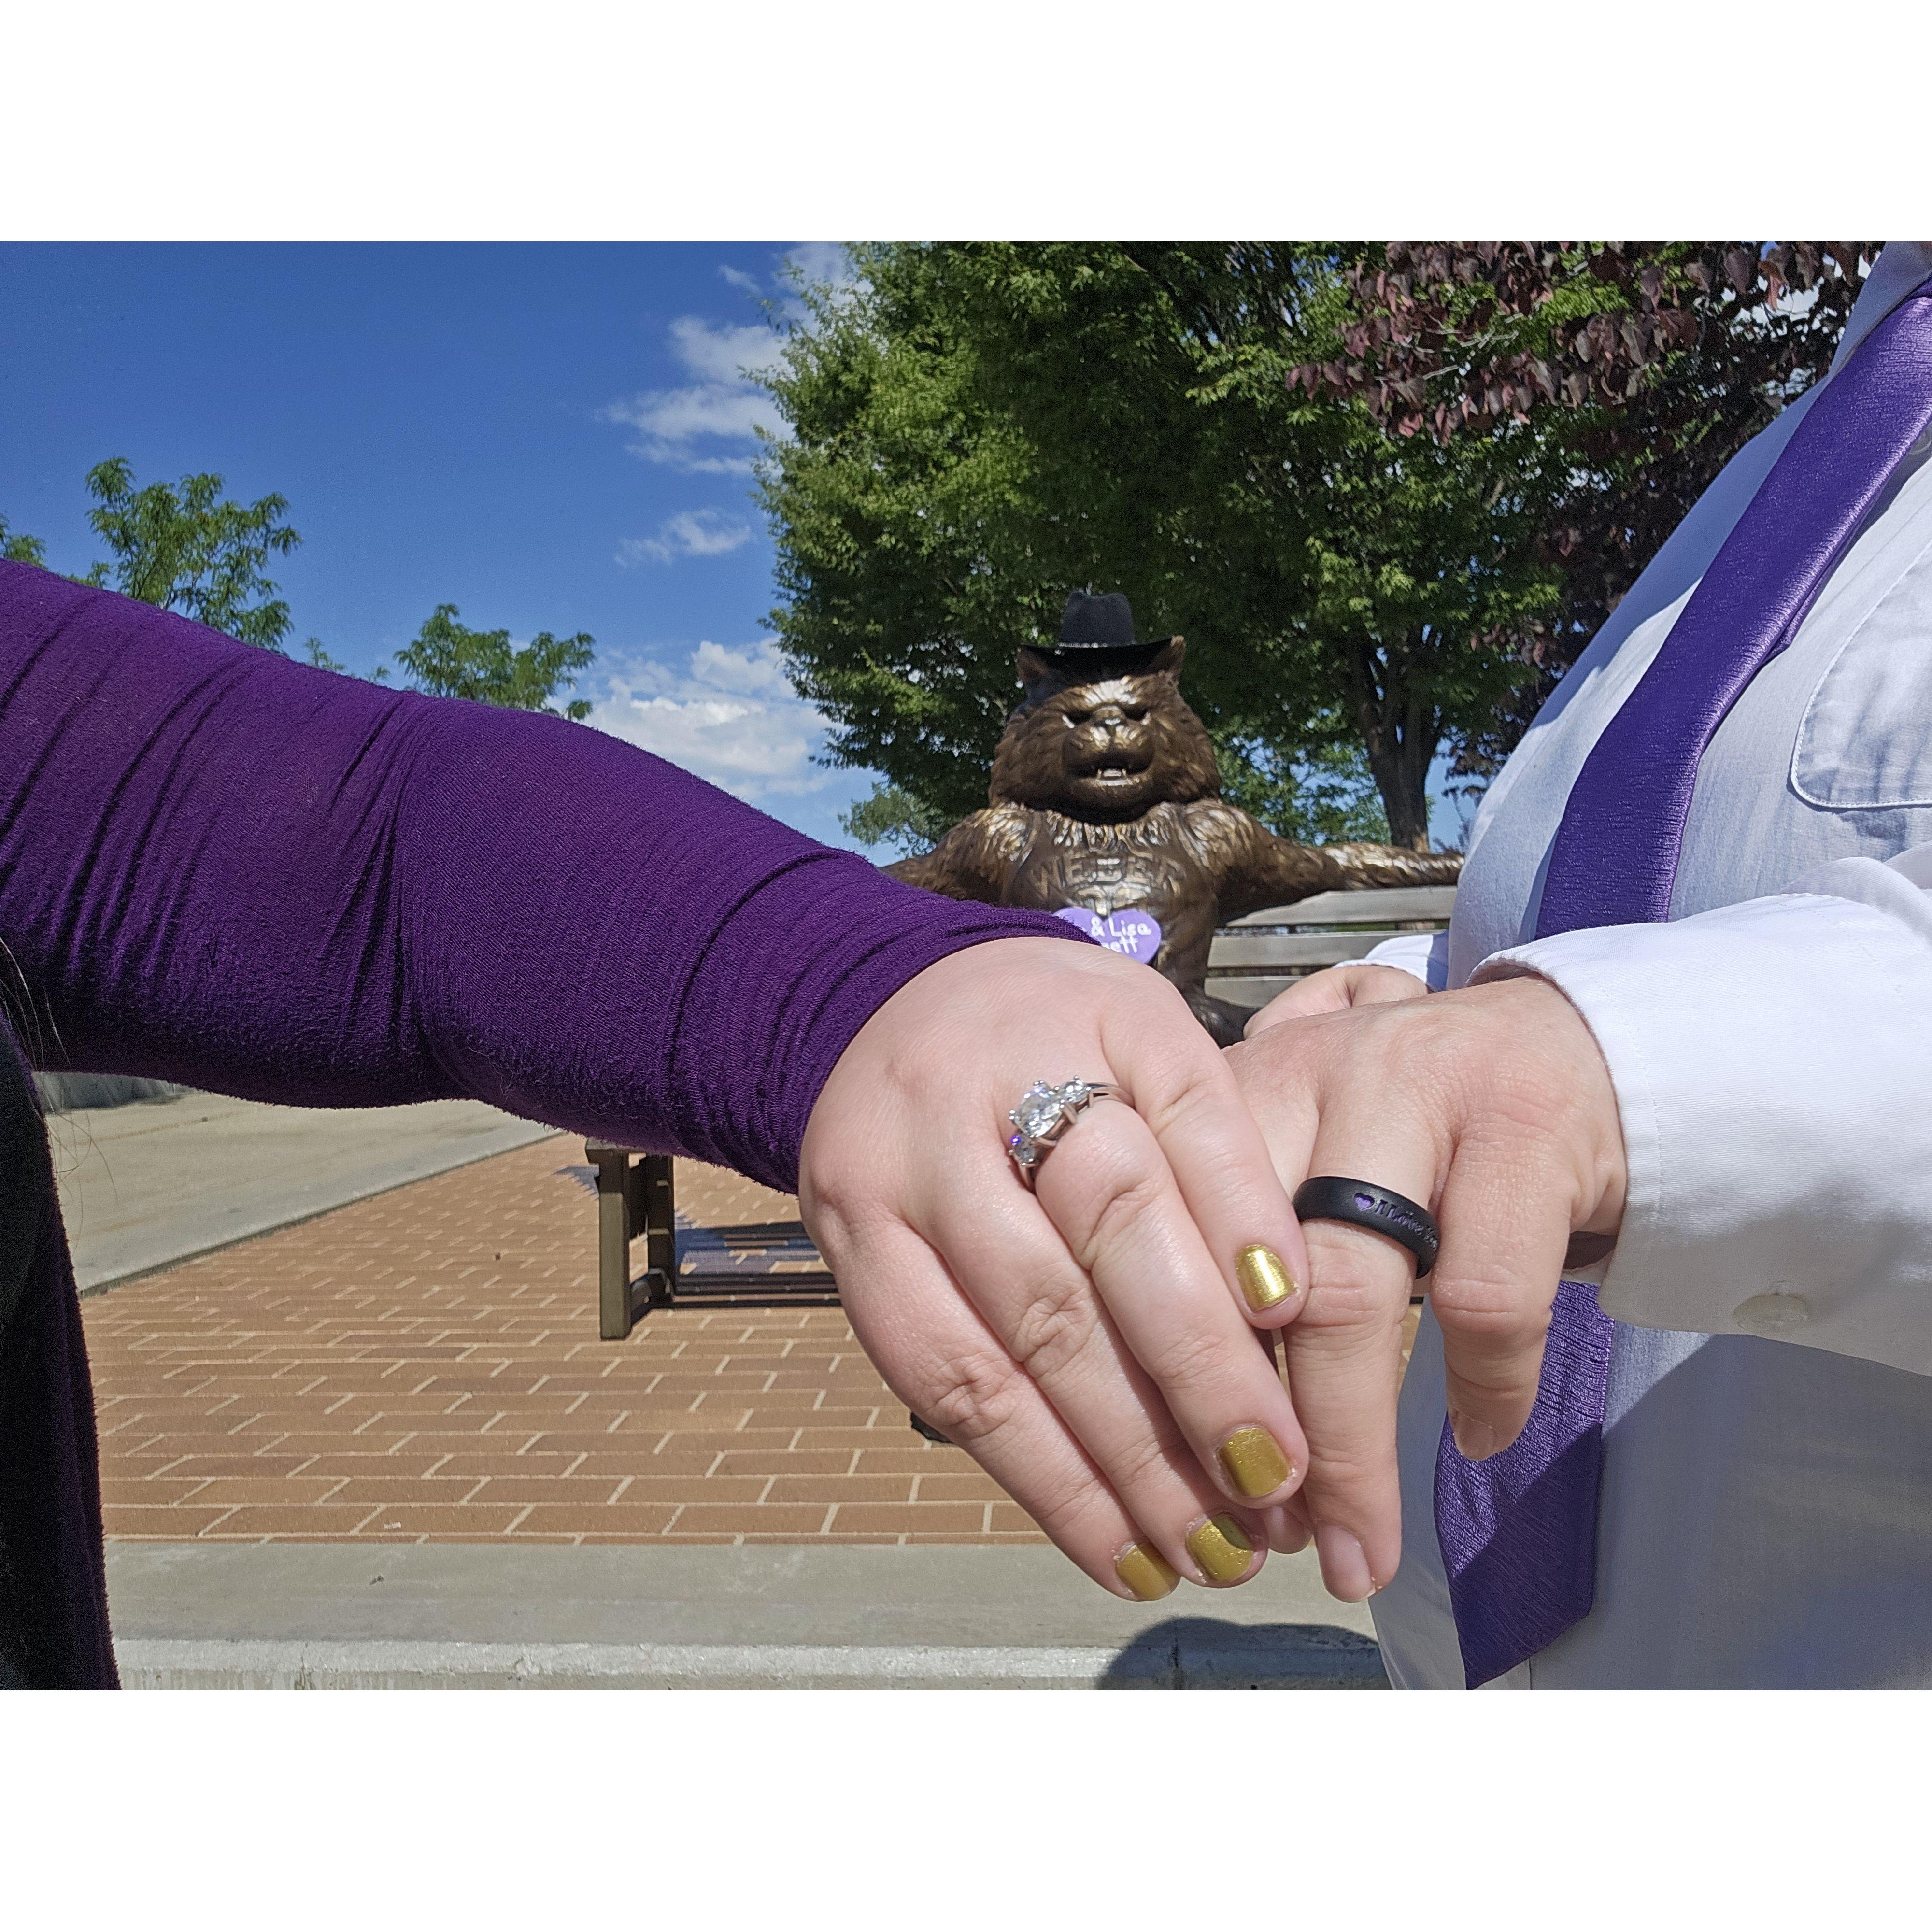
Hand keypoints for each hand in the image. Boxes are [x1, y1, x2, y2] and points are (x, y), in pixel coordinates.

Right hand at [800, 937, 1314, 1599]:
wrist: (888, 1001)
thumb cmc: (1058, 1030)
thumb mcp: (1150, 1034)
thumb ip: (1216, 1149)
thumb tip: (1282, 1302)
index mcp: (1052, 1035)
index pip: (1141, 1175)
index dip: (1219, 1276)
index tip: (1298, 1363)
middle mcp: (951, 1113)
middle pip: (1066, 1282)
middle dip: (1176, 1402)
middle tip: (1269, 1493)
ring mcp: (880, 1189)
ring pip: (996, 1359)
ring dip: (1106, 1475)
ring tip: (1203, 1552)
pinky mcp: (845, 1258)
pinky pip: (936, 1388)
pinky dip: (1032, 1478)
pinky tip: (1111, 1543)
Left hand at [1223, 972, 1626, 1601]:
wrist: (1587, 1047)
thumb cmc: (1423, 1129)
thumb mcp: (1316, 1151)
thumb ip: (1245, 1249)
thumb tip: (1179, 1438)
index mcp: (1245, 1086)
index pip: (1168, 1236)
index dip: (1162, 1373)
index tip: (1171, 1485)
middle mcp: (1317, 1074)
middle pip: (1249, 1280)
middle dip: (1247, 1432)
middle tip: (1256, 1541)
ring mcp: (1422, 1095)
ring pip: (1352, 1298)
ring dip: (1348, 1448)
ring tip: (1354, 1549)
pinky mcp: (1525, 1133)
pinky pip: (1485, 1296)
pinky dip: (1484, 1388)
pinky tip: (1479, 1439)